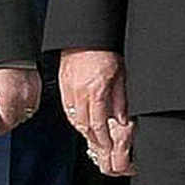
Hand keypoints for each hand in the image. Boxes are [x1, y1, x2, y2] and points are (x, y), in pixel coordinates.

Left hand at [0, 66, 41, 133]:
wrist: (10, 45)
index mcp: (10, 103)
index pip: (3, 127)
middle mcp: (25, 101)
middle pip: (16, 120)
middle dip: (6, 116)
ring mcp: (35, 93)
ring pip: (26, 110)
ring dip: (17, 107)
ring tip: (7, 96)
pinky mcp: (40, 84)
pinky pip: (32, 98)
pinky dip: (25, 97)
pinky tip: (16, 88)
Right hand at [59, 48, 133, 174]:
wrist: (84, 35)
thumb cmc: (104, 50)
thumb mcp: (120, 75)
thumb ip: (120, 99)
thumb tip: (121, 119)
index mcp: (95, 91)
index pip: (98, 124)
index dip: (103, 140)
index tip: (108, 148)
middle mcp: (80, 93)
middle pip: (84, 125)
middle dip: (93, 140)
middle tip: (101, 150)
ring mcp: (69, 89)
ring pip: (74, 119)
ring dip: (84, 130)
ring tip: (92, 138)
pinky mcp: (63, 85)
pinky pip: (67, 108)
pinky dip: (75, 118)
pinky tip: (81, 121)